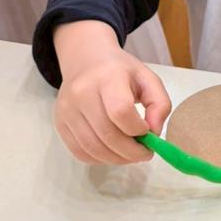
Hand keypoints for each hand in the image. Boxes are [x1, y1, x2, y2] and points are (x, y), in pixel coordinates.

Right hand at [53, 21, 170, 164]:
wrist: (86, 61)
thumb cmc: (121, 71)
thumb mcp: (148, 79)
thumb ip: (160, 104)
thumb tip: (154, 132)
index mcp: (107, 77)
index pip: (121, 111)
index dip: (137, 129)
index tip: (148, 132)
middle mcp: (82, 93)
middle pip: (108, 135)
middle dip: (131, 152)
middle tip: (145, 153)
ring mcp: (67, 110)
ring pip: (93, 148)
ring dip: (117, 159)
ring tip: (131, 155)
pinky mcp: (60, 123)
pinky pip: (80, 152)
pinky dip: (100, 159)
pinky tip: (113, 152)